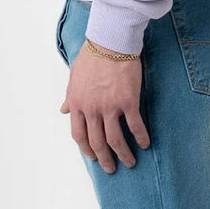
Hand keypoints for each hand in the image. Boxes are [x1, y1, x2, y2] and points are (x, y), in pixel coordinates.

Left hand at [60, 41, 150, 173]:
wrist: (111, 40)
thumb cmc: (93, 55)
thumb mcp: (74, 75)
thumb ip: (70, 96)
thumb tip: (63, 110)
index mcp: (77, 103)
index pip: (79, 135)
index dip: (86, 149)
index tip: (94, 156)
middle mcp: (92, 108)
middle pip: (97, 143)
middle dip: (105, 159)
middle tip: (111, 168)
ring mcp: (110, 106)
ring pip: (115, 140)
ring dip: (123, 154)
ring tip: (130, 162)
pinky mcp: (128, 101)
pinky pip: (134, 126)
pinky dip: (140, 137)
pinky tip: (145, 143)